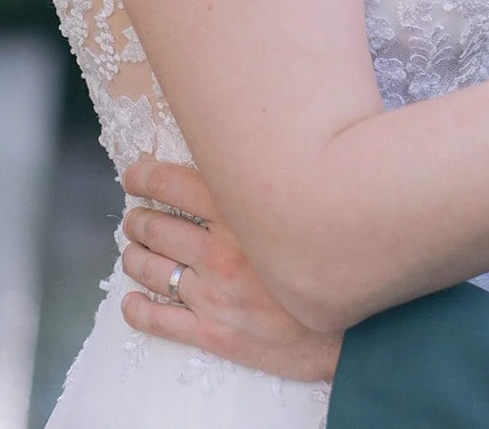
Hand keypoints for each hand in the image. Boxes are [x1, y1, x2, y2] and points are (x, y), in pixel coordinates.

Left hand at [120, 160, 340, 382]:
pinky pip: (158, 319)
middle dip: (138, 219)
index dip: (145, 177)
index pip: (173, 184)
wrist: (357, 328)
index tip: (134, 175)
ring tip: (134, 251)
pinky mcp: (212, 331)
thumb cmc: (335, 259)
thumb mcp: (303, 207)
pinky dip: (137, 309)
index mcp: (241, 213)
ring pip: (150, 268)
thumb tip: (248, 156)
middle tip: (136, 216)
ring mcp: (212, 293)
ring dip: (134, 257)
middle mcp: (220, 250)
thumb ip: (271, 182)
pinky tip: (131, 301)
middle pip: (156, 226)